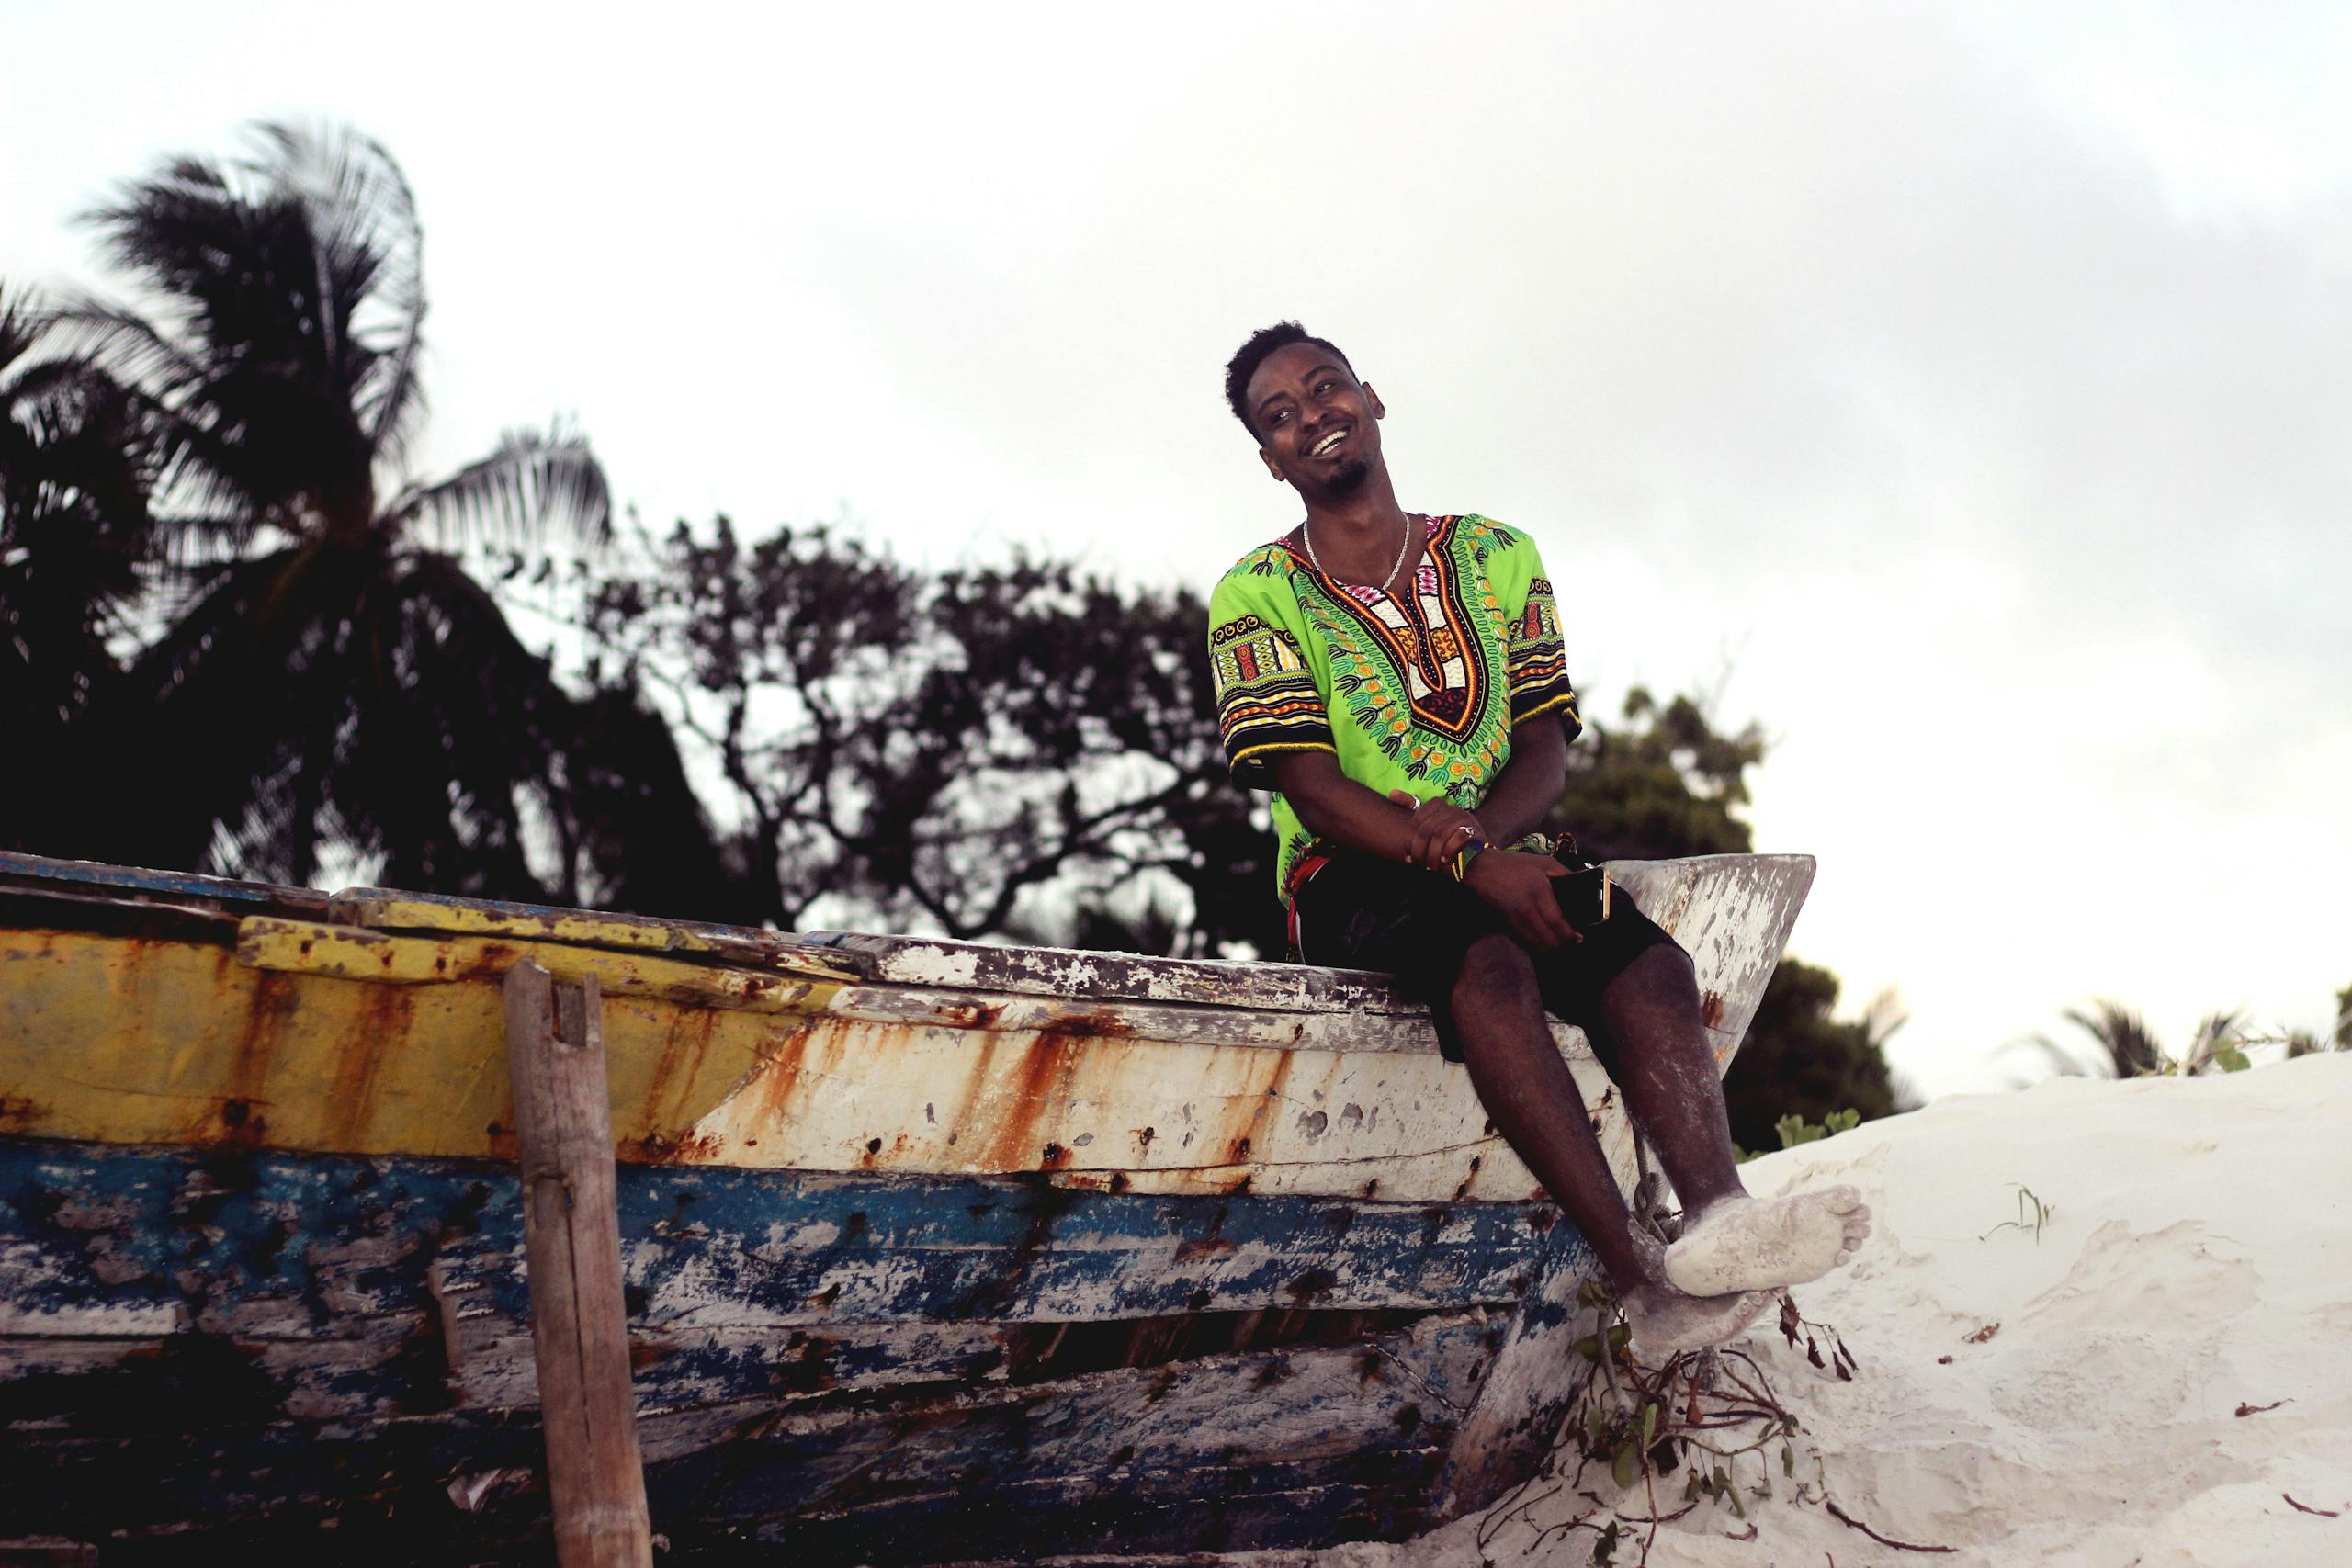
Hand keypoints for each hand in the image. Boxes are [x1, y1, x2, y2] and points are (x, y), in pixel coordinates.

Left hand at [1387, 789, 1485, 870]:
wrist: (1475, 860)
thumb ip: (1415, 811)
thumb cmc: (1447, 844)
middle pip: (1426, 828)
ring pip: (1439, 835)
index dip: (1411, 836)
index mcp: (1440, 806)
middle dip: (1418, 849)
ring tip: (1430, 866)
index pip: (1418, 815)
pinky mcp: (1474, 829)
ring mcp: (1464, 817)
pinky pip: (1456, 840)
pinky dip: (1447, 853)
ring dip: (1432, 855)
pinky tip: (1445, 861)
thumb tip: (1392, 793)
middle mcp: (1452, 808)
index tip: (1407, 853)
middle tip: (1417, 864)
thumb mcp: (1430, 828)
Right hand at [1463, 850, 1580, 948]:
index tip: (1578, 938)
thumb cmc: (1515, 864)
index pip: (1556, 921)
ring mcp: (1516, 916)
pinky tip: (1544, 943)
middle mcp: (1527, 907)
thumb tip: (1583, 885)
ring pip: (1536, 943)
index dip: (1569, 934)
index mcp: (1539, 891)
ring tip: (1560, 944)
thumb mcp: (1544, 862)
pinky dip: (1537, 944)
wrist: (1482, 868)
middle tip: (1572, 943)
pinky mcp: (1508, 921)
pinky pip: (1525, 939)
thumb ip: (1564, 873)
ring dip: (1549, 948)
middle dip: (1562, 945)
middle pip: (1547, 938)